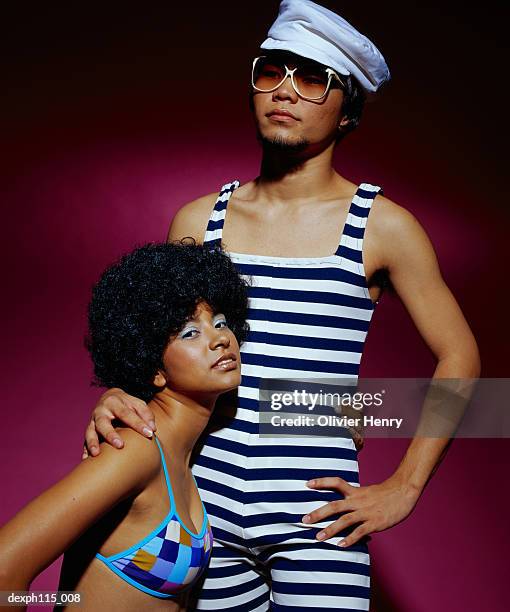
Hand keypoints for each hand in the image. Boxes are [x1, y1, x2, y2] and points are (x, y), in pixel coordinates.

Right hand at [82, 388, 155, 458]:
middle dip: (111, 434)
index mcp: (114, 402)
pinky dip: (85, 450)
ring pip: (90, 432)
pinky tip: (86, 460)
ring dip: (93, 443)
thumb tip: (152, 429)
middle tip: (120, 445)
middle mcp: (100, 411)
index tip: (149, 433)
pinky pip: (85, 441)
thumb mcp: (137, 403)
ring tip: (96, 454)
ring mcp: (92, 421)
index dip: (138, 423)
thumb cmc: (127, 404)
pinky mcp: (89, 430)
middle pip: (103, 423)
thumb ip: (146, 414)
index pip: (126, 414)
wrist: (109, 398)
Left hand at [302, 474, 419, 546]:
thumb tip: (345, 507)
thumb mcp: (367, 492)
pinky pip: (360, 531)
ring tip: (318, 537)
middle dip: (318, 513)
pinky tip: (340, 545)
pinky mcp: (375, 522)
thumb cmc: (386, 493)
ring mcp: (366, 512)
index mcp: (355, 491)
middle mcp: (357, 501)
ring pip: (344, 520)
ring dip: (330, 529)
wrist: (404, 491)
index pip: (336, 482)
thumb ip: (355, 499)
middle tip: (304, 519)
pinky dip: (349, 539)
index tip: (307, 483)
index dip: (321, 482)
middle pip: (334, 505)